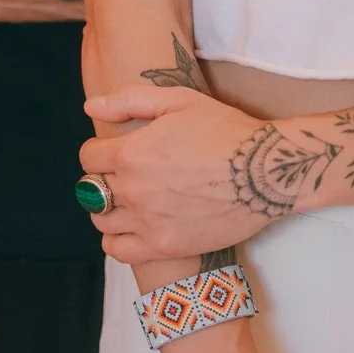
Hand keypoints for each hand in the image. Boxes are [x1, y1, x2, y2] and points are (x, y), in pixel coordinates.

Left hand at [80, 85, 272, 261]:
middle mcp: (133, 190)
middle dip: (104, 178)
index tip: (117, 150)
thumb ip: (128, 101)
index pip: (88, 157)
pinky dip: (117, 240)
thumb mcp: (178, 101)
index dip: (100, 150)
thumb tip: (90, 107)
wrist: (265, 171)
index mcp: (131, 152)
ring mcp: (147, 222)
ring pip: (101, 221)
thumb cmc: (224, 130)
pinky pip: (118, 251)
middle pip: (91, 190)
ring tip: (131, 200)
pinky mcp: (165, 247)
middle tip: (128, 174)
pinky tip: (133, 227)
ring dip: (109, 208)